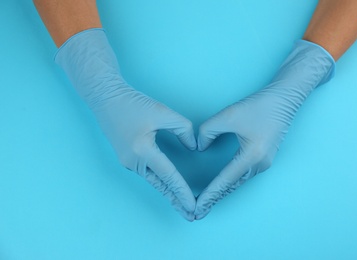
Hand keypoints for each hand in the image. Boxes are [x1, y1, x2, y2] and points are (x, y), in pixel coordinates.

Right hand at [94, 87, 196, 220]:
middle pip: (160, 186)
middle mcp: (133, 161)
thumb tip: (193, 147)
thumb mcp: (163, 112)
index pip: (168, 176)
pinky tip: (168, 188)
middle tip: (191, 216)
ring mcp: (127, 162)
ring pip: (153, 182)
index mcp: (142, 150)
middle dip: (176, 201)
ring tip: (183, 206)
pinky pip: (147, 175)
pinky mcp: (126, 159)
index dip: (183, 192)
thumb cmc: (134, 103)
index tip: (193, 206)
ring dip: (168, 193)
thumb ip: (183, 129)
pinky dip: (160, 183)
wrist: (106, 98)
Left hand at [195, 40, 334, 218]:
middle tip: (197, 213)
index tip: (197, 207)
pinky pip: (243, 176)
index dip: (209, 195)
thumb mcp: (228, 115)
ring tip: (206, 202)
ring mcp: (264, 163)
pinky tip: (221, 187)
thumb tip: (200, 147)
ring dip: (222, 193)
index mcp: (251, 156)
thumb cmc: (258, 106)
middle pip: (231, 187)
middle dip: (214, 199)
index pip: (224, 181)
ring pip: (238, 183)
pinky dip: (230, 184)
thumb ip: (207, 131)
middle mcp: (259, 165)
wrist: (284, 99)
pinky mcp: (264, 159)